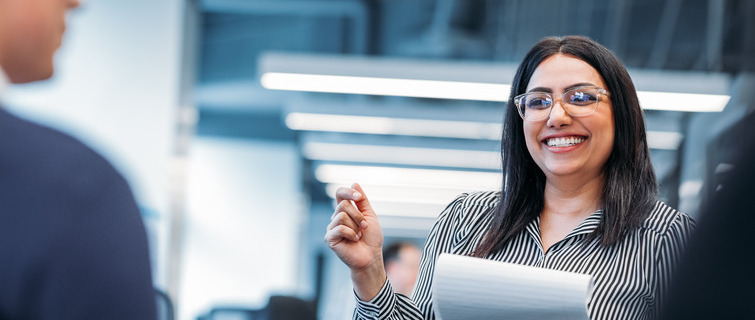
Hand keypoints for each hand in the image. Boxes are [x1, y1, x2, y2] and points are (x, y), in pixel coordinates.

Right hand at [324, 183, 385, 299]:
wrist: (371, 257)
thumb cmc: (371, 238)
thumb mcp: (369, 215)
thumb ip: (362, 200)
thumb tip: (354, 183)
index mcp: (345, 211)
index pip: (340, 194)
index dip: (348, 192)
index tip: (358, 197)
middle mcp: (336, 218)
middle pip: (343, 205)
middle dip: (358, 215)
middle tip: (364, 227)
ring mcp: (332, 228)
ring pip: (341, 215)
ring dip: (356, 226)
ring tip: (359, 235)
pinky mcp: (330, 238)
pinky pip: (339, 228)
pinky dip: (351, 234)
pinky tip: (353, 240)